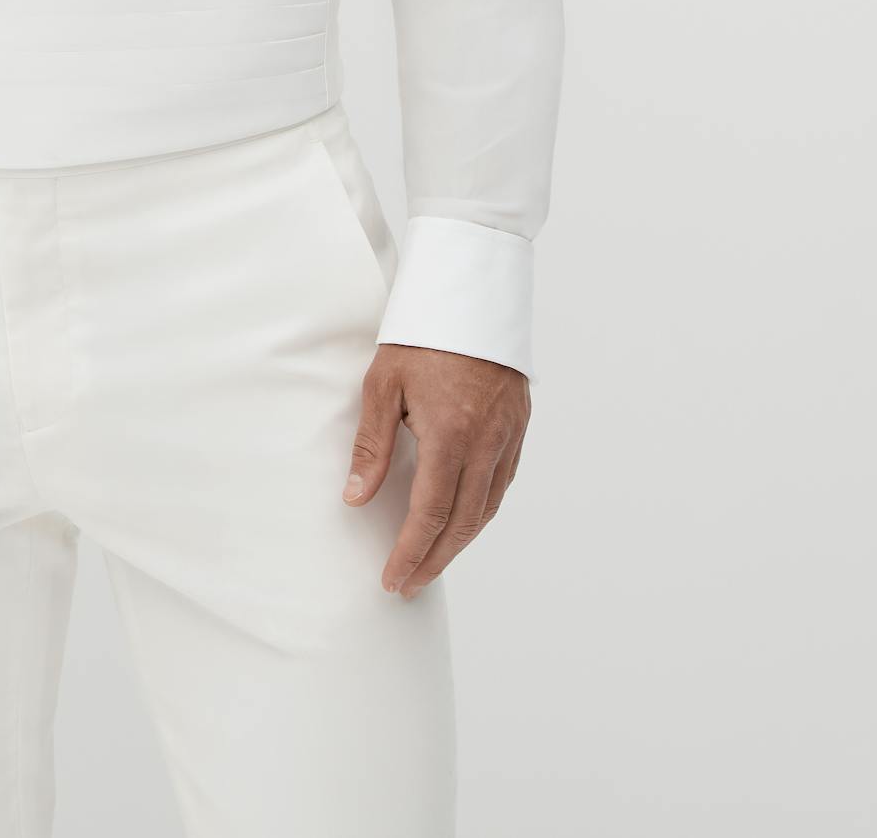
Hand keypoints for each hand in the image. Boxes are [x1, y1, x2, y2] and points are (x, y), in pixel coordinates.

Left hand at [343, 344, 529, 596]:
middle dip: (435, 559)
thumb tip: (356, 499)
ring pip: (488, 507)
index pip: (431, 511)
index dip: (411, 551)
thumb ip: (372, 446)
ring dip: (460, 541)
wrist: (471, 291)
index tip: (393, 578)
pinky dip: (482, 512)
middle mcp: (487, 440)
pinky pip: (503, 483)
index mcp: (451, 432)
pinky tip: (463, 522)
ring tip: (431, 562)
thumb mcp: (382, 384)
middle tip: (409, 584)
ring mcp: (509, 434)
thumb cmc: (420, 334)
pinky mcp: (519, 425)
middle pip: (464, 521)